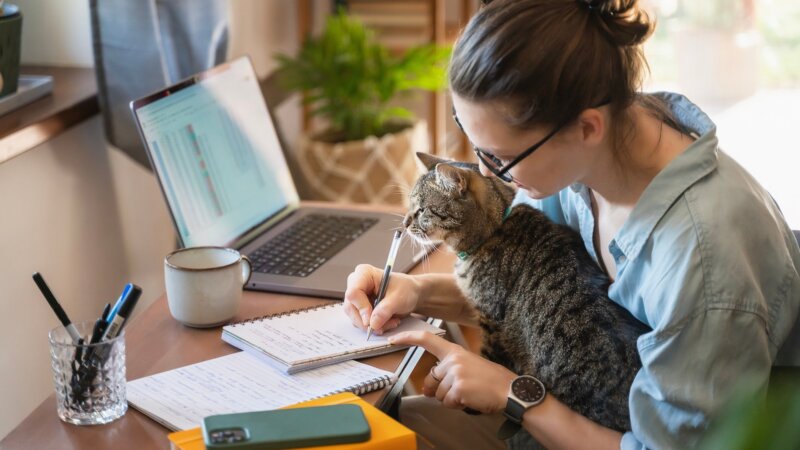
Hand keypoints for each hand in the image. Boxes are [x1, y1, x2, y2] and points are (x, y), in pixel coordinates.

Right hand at [343, 264, 420, 333]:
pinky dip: (373, 326)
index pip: (353, 293)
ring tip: (390, 322)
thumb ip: (385, 310)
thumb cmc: (405, 289)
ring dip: (372, 325)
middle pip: (351, 307)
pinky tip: (386, 322)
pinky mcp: (359, 308)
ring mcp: (357, 297)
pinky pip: (360, 321)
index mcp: (364, 274)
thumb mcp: (399, 298)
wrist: (411, 294)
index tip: (370, 321)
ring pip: (355, 317)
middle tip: (382, 327)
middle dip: (367, 321)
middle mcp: (356, 284)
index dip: (361, 308)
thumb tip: (372, 323)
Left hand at [389, 331, 515, 413]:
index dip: (408, 338)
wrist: (509, 390)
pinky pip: (447, 402)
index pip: (427, 340)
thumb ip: (447, 373)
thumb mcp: (468, 368)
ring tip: (469, 393)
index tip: (393, 338)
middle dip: (440, 389)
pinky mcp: (458, 388)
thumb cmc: (490, 380)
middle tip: (461, 389)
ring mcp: (455, 373)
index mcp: (455, 351)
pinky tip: (470, 399)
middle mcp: (453, 360)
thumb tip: (426, 389)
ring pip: (438, 394)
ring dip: (451, 399)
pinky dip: (457, 405)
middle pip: (431, 379)